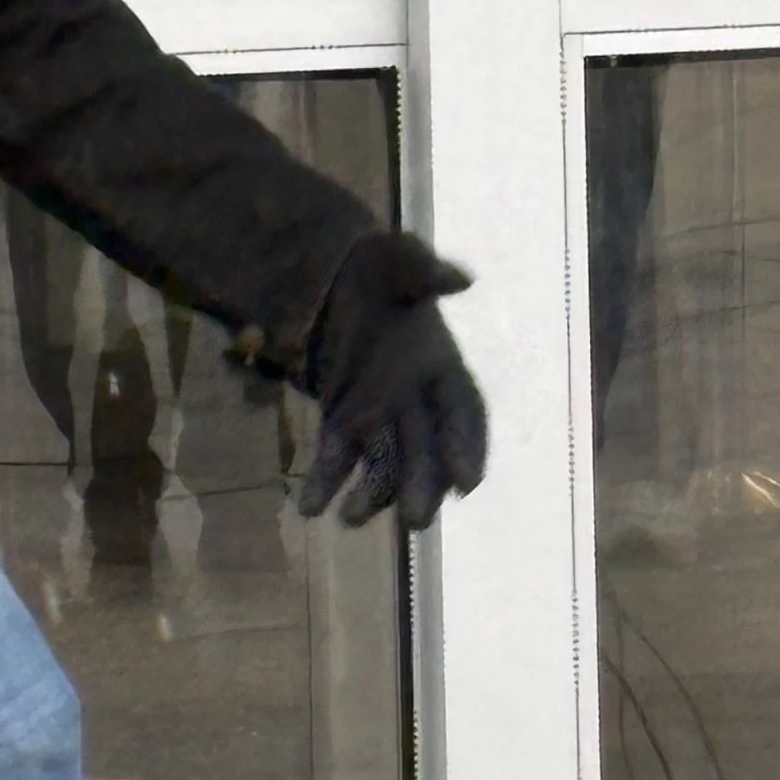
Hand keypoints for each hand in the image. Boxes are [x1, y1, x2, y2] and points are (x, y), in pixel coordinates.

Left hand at [296, 230, 487, 531]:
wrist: (326, 270)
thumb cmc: (373, 265)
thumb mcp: (396, 258)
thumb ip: (425, 271)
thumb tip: (461, 278)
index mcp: (439, 362)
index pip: (462, 410)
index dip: (468, 444)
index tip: (468, 481)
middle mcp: (415, 396)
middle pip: (426, 449)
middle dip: (423, 485)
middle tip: (418, 520)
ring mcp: (377, 411)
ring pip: (383, 463)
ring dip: (372, 494)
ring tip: (350, 518)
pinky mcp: (340, 418)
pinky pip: (337, 456)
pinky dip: (327, 481)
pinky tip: (310, 506)